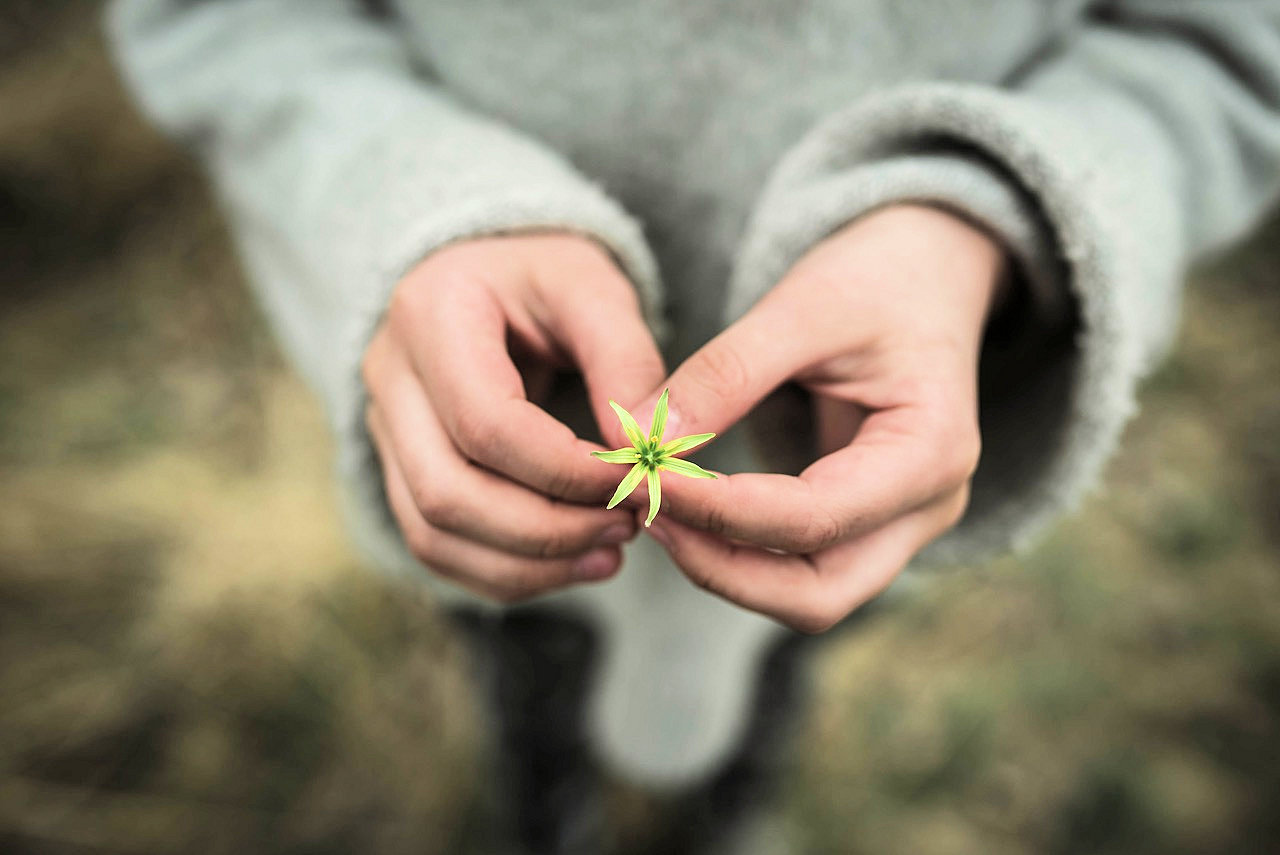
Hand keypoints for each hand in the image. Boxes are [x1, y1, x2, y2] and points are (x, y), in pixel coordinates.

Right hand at [362, 233, 664, 601]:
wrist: (490, 275)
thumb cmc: (547, 277)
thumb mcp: (595, 287)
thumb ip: (625, 361)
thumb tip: (649, 453)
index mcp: (431, 314)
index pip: (486, 425)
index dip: (565, 471)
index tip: (637, 480)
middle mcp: (388, 376)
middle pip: (448, 493)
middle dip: (548, 531)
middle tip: (628, 526)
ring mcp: (384, 430)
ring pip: (434, 534)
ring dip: (529, 565)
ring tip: (610, 553)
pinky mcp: (400, 470)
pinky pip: (436, 547)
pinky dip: (506, 572)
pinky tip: (574, 563)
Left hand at [639, 205, 1008, 631]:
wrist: (925, 270)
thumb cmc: (876, 278)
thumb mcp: (803, 305)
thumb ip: (727, 373)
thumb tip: (643, 440)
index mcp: (932, 452)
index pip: (815, 518)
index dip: (719, 511)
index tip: (642, 478)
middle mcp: (927, 509)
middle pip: (817, 595)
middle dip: (720, 567)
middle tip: (641, 508)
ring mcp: (898, 525)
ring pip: (805, 596)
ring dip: (722, 568)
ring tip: (650, 504)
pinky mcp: (863, 524)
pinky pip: (796, 566)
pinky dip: (734, 551)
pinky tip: (680, 506)